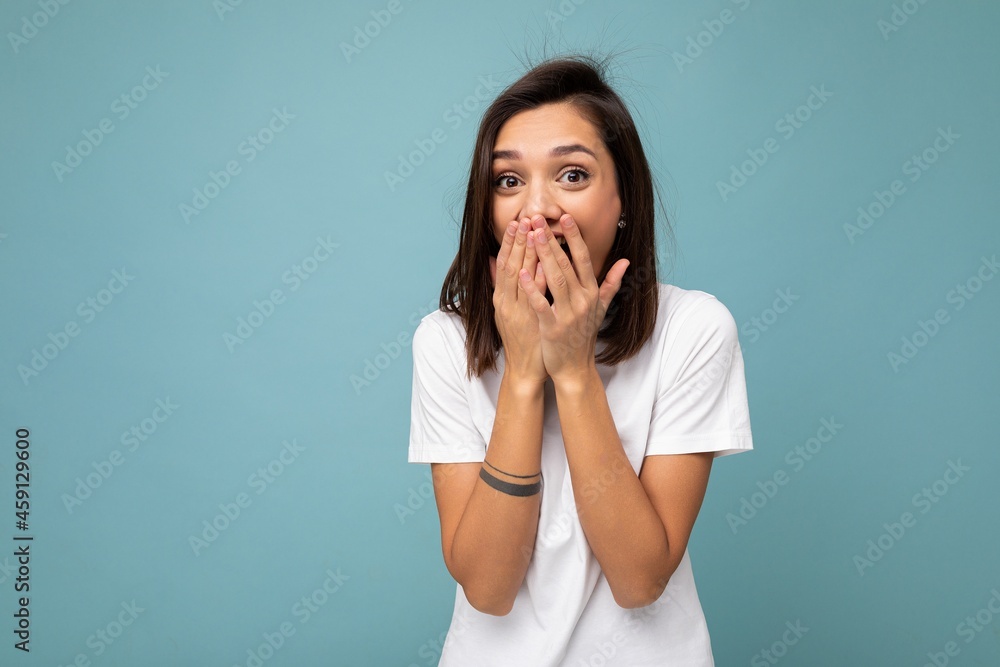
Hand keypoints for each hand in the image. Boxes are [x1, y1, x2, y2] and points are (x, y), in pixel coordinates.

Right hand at [490, 216, 549, 385]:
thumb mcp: (505, 310)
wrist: (525, 368)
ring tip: (534, 231)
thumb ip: (500, 285)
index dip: (509, 243)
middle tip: (526, 218)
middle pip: (511, 266)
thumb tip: (491, 260)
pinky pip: (535, 297)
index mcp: (501, 298)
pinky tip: (545, 263)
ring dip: (528, 253)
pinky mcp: (531, 322)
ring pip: (521, 277)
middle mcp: (507, 302)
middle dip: (518, 241)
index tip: (516, 223)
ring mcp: (518, 312)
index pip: (504, 264)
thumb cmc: (520, 338)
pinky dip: (539, 280)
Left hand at [518, 213, 629, 385]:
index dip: (575, 237)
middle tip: (539, 220)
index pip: (583, 259)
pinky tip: (521, 272)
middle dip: (552, 241)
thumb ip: (611, 283)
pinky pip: (541, 304)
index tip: (566, 217)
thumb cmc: (583, 336)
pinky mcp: (553, 328)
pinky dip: (532, 288)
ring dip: (544, 256)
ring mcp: (568, 315)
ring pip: (556, 279)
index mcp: (592, 293)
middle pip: (567, 265)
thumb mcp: (601, 309)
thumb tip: (626, 261)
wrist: (574, 367)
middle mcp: (583, 301)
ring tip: (532, 235)